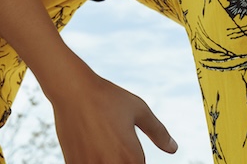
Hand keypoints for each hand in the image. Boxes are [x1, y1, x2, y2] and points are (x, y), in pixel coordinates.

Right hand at [49, 71, 176, 162]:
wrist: (73, 89)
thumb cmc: (107, 97)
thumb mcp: (138, 109)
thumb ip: (158, 132)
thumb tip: (173, 148)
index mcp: (132, 159)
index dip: (135, 158)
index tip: (125, 143)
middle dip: (120, 159)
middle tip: (111, 140)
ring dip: (105, 160)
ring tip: (101, 141)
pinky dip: (91, 160)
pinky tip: (89, 144)